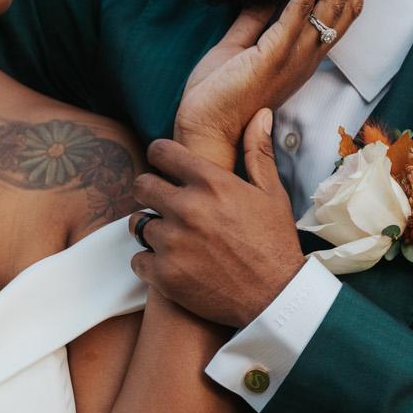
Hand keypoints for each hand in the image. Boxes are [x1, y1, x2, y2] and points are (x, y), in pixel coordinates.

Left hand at [128, 112, 303, 327]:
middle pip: (141, 185)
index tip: (164, 167)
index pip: (161, 152)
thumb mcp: (272, 194)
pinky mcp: (164, 275)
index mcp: (211, 183)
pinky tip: (171, 264)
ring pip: (137, 224)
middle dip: (150, 192)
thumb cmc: (275, 243)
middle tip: (164, 204)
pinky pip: (138, 260)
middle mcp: (186, 208)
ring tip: (170, 237)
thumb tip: (261, 114)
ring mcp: (172, 243)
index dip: (160, 156)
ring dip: (150, 229)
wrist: (275, 298)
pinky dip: (150, 264)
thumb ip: (257, 152)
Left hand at [173, 0, 377, 166]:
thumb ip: (255, 20)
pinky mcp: (274, 57)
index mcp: (304, 52)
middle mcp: (309, 54)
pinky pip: (300, 12)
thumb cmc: (217, 96)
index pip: (342, 5)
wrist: (202, 131)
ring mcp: (296, 56)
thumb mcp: (237, 46)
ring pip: (335, 3)